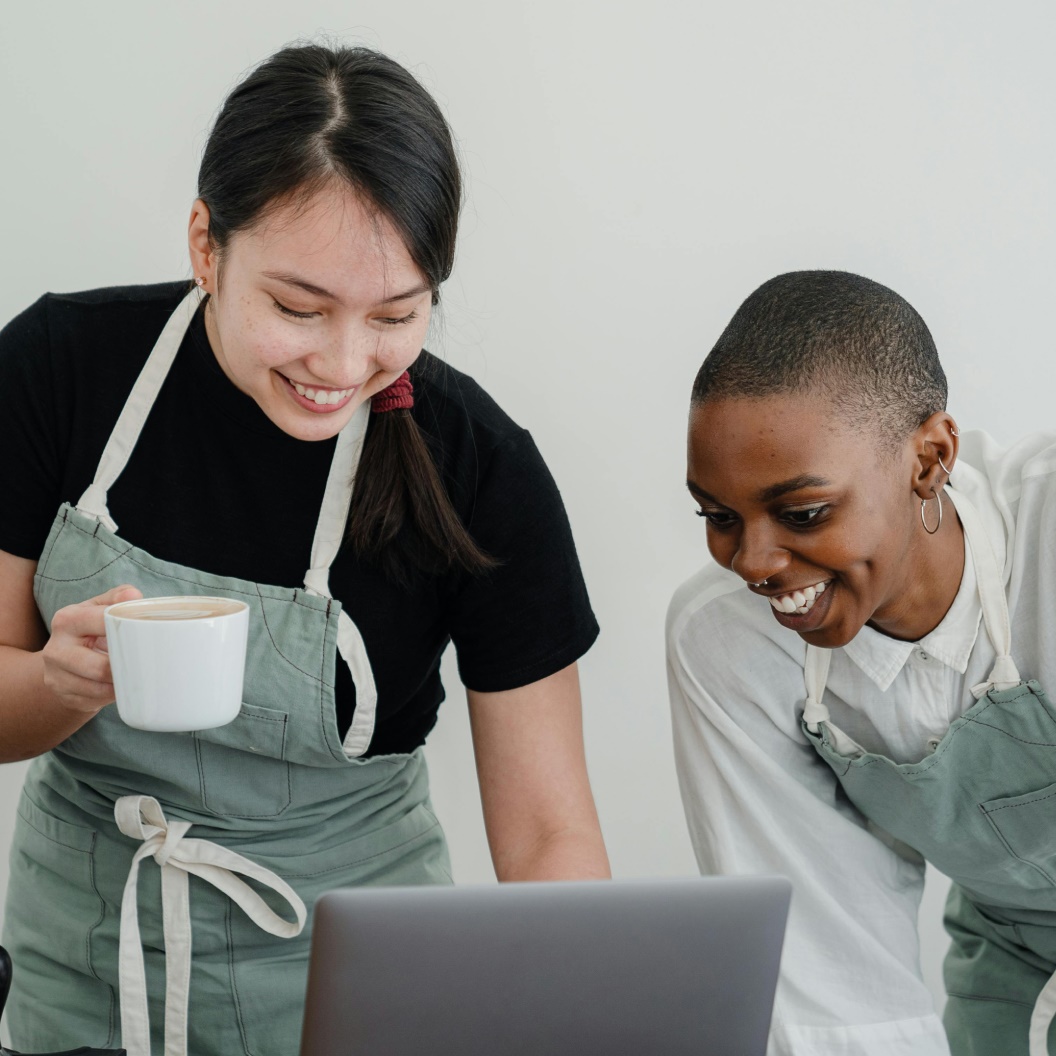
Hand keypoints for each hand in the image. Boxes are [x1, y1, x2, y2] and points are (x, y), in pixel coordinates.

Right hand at [41, 585, 142, 713]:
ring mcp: (56, 676)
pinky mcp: (64, 696)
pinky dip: (112, 696)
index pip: (100, 622)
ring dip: (121, 685)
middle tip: (146, 665)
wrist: (65, 661)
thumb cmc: (91, 630)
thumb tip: (133, 596)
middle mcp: (56, 648)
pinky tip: (120, 687)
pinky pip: (95, 701)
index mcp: (67, 620)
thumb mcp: (99, 608)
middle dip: (125, 668)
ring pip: (98, 688)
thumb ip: (117, 598)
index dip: (127, 629)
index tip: (148, 635)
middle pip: (99, 666)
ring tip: (135, 676)